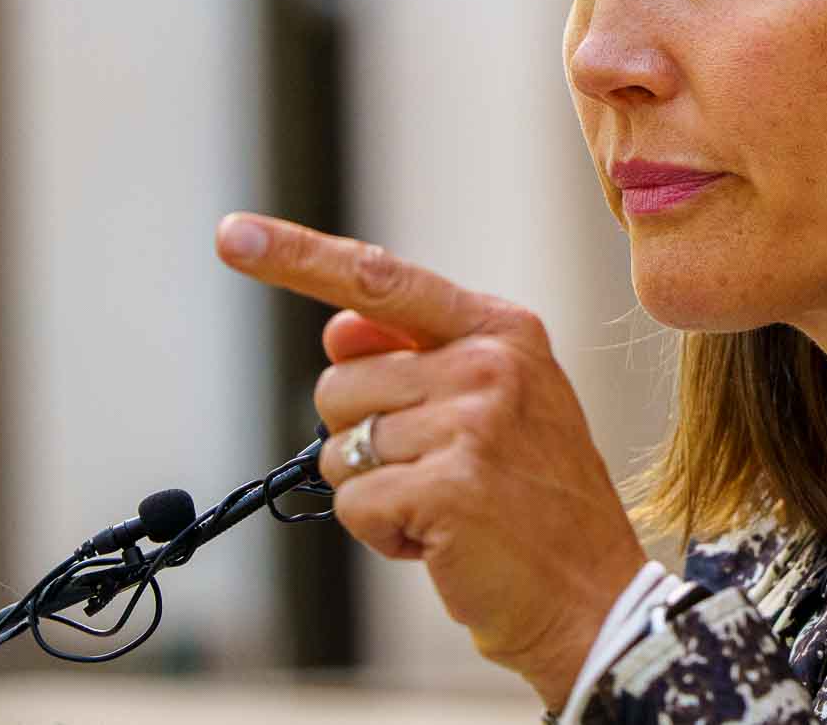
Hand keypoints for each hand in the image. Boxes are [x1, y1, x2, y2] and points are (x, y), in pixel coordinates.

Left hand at [215, 212, 647, 705]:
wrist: (593, 592)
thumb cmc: (537, 499)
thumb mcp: (495, 405)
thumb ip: (418, 356)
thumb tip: (339, 329)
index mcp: (501, 329)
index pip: (380, 279)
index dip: (298, 255)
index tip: (233, 234)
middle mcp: (489, 363)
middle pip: (340, 382)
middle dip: (363, 439)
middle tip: (434, 471)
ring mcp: (471, 422)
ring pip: (339, 450)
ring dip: (375, 492)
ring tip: (446, 506)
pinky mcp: (447, 486)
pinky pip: (353, 504)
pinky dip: (382, 534)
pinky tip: (441, 539)